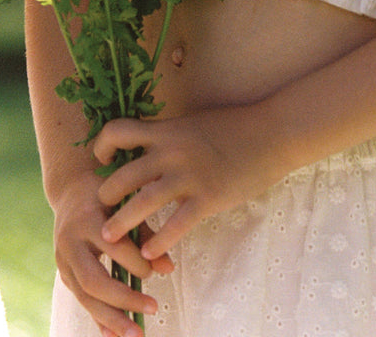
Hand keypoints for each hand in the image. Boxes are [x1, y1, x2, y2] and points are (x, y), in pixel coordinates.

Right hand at [52, 168, 173, 336]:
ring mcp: (63, 261)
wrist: (71, 190)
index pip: (112, 246)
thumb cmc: (107, 194)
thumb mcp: (126, 202)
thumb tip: (169, 268)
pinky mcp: (64, 273)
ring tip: (135, 333)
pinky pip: (81, 300)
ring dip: (111, 318)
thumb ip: (147, 233)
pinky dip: (98, 319)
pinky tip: (114, 336)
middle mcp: (70, 243)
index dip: (134, 261)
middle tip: (153, 307)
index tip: (154, 271)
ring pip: (85, 297)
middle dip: (123, 299)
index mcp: (87, 219)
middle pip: (93, 280)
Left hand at [94, 103, 288, 262]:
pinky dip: (158, 242)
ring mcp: (190, 176)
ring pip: (141, 204)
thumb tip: (149, 149)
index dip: (103, 146)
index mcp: (168, 130)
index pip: (119, 131)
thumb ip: (171, 137)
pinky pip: (174, 225)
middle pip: (122, 176)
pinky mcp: (208, 198)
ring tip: (110, 238)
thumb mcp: (196, 123)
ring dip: (121, 224)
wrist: (273, 134)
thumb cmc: (237, 126)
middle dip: (105, 196)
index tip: (102, 160)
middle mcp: (173, 152)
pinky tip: (151, 252)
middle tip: (102, 209)